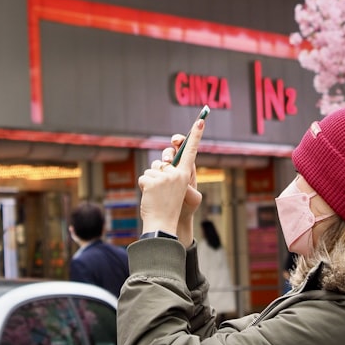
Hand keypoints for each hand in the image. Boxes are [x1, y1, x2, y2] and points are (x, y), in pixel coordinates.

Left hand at [138, 119, 204, 246]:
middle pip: (164, 160)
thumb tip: (162, 162)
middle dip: (160, 167)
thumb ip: (171, 173)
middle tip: (161, 182)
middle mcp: (177, 173)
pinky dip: (143, 186)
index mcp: (186, 175)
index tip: (201, 120)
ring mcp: (165, 177)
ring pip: (152, 169)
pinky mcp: (152, 182)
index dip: (196, 135)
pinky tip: (149, 197)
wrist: (163, 224)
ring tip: (156, 195)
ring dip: (150, 180)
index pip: (191, 151)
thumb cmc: (169, 208)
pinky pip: (144, 177)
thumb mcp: (175, 189)